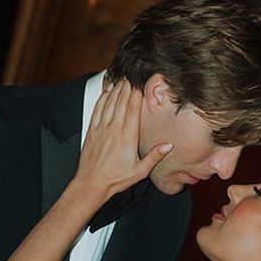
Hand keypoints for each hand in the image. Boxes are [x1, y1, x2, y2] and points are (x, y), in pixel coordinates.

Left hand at [72, 80, 171, 203]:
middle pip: (122, 102)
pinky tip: (107, 92)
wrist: (91, 184)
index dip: (137, 94)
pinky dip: (103, 98)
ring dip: (116, 89)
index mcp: (127, 138)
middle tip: (132, 76)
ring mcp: (101, 129)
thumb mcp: (140, 171)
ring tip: (122, 79)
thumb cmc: (115, 179)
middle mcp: (114, 130)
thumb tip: (169, 145)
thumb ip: (155, 156)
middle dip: (128, 87)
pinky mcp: (92, 131)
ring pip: (110, 103)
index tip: (141, 84)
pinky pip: (98, 109)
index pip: (133, 109)